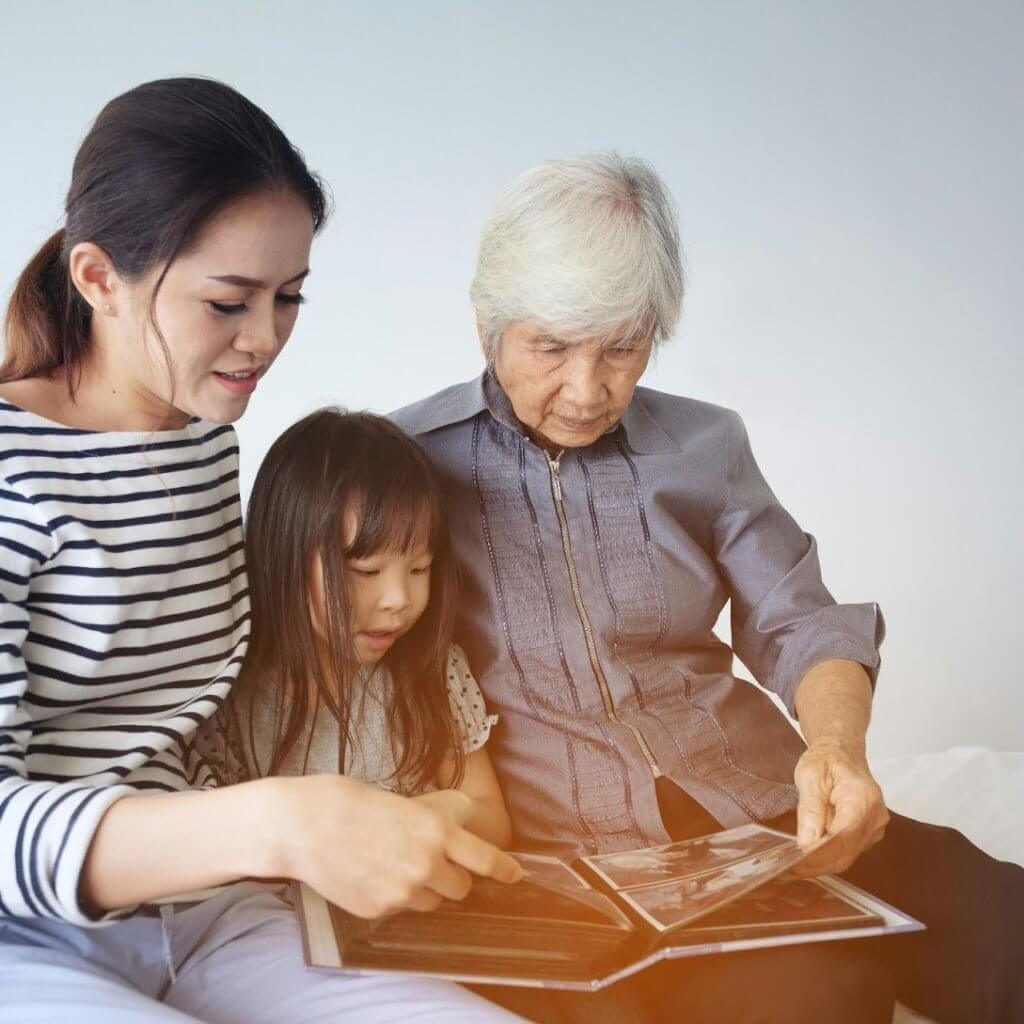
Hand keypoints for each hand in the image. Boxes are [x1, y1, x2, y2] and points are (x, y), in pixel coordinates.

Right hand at [263, 774, 521, 918]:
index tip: (516, 875)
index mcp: (435, 831)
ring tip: (392, 865)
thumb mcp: (402, 805)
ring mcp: (402, 892)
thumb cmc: (350, 803)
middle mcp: (425, 865)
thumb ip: (428, 829)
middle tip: (432, 864)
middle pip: (460, 889)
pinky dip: (390, 897)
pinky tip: (368, 874)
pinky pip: (398, 910)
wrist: (304, 825)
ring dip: (422, 891)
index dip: (504, 869)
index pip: (484, 858)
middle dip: (452, 879)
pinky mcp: (378, 910)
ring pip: (430, 903)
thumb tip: (445, 844)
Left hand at [790, 739, 888, 876]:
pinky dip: (828, 855)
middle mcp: (875, 817)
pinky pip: (847, 851)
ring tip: (795, 862)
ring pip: (847, 856)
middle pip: (846, 852)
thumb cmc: (827, 760)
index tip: (796, 863)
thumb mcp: (810, 776)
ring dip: (821, 862)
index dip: (820, 854)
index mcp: (863, 799)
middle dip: (817, 863)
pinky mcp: (867, 834)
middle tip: (790, 867)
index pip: (843, 837)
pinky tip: (809, 853)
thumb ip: (810, 809)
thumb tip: (807, 843)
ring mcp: (874, 827)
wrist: (842, 753)